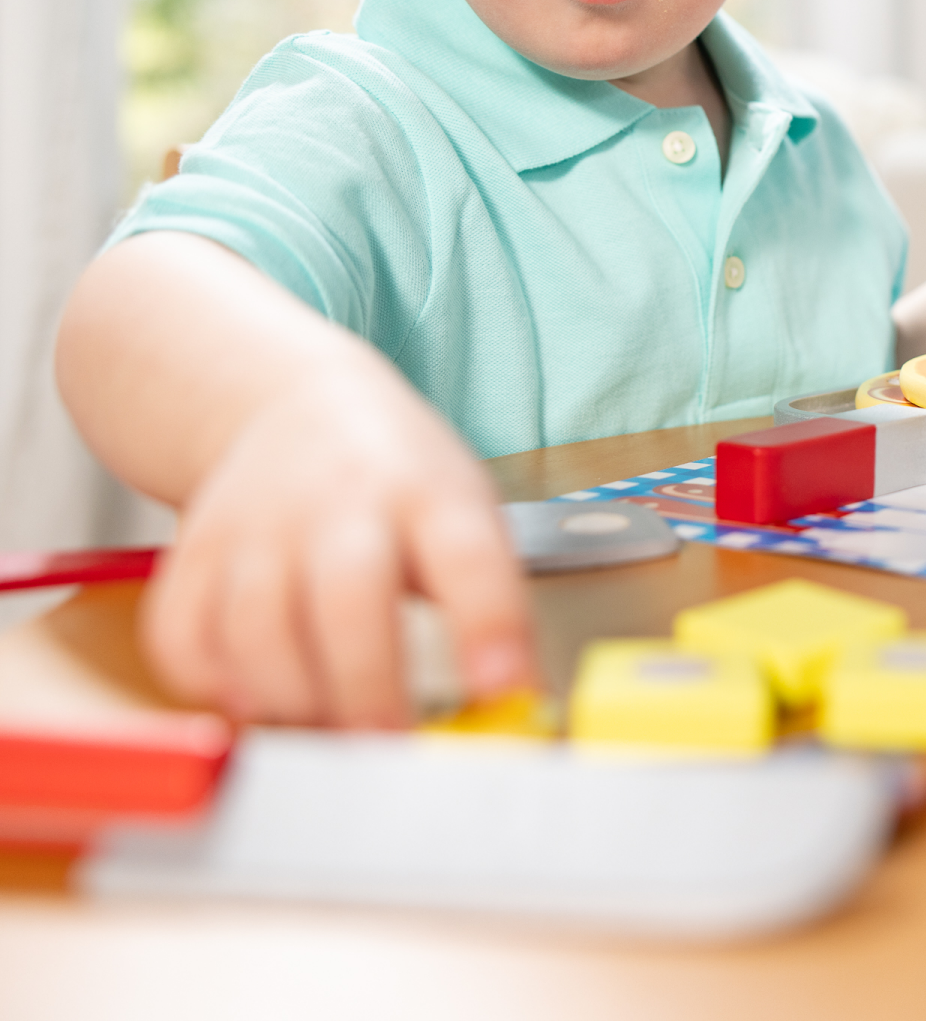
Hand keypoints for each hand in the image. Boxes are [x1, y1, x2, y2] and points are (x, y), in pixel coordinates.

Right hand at [142, 365, 532, 728]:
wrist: (294, 405)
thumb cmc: (397, 478)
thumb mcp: (463, 511)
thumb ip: (487, 606)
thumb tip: (514, 710)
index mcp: (429, 492)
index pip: (468, 556)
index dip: (488, 626)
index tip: (504, 688)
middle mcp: (342, 500)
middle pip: (348, 596)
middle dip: (369, 688)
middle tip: (389, 748)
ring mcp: (260, 522)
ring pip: (256, 629)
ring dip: (293, 701)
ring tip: (327, 733)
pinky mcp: (196, 551)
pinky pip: (185, 636)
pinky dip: (214, 686)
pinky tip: (257, 696)